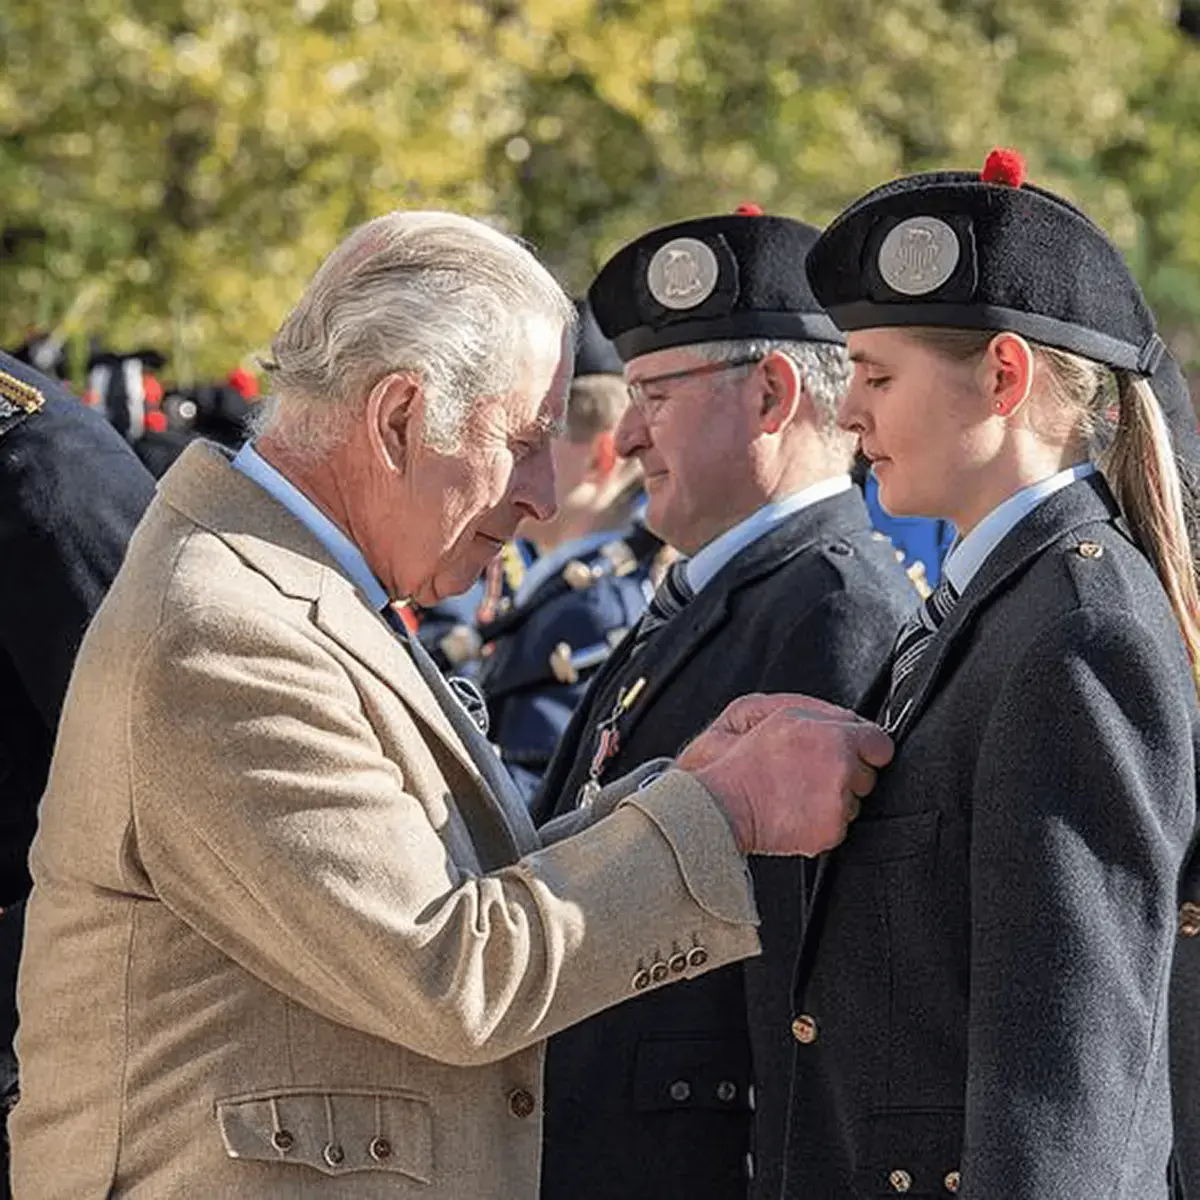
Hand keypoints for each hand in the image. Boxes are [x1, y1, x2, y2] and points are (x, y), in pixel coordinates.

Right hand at [678, 693, 892, 855]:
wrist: (730, 803)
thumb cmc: (751, 760)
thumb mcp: (788, 717)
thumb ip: (831, 718)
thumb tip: (858, 727)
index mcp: (837, 738)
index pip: (881, 744)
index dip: (867, 748)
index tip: (856, 753)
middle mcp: (844, 771)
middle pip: (869, 775)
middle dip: (849, 773)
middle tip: (813, 772)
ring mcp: (840, 803)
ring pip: (854, 801)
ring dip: (835, 797)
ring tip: (800, 791)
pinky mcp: (832, 831)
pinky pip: (840, 824)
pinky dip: (823, 820)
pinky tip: (798, 809)